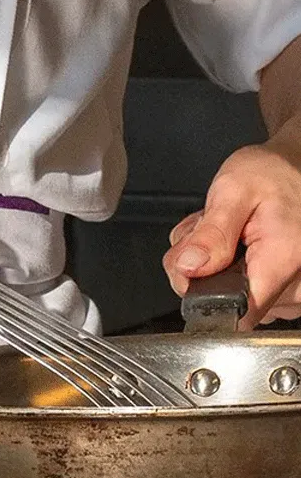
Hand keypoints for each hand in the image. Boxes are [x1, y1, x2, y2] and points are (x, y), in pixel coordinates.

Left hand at [163, 143, 300, 328]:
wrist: (297, 166)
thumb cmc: (275, 173)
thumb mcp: (234, 190)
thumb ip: (211, 233)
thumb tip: (189, 268)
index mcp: (283, 261)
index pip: (235, 311)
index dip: (200, 294)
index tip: (190, 267)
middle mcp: (295, 286)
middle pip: (225, 300)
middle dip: (201, 267)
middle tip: (208, 231)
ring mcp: (292, 290)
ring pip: (228, 294)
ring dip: (213, 264)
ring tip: (226, 231)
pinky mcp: (285, 288)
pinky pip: (242, 288)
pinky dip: (226, 265)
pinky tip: (234, 241)